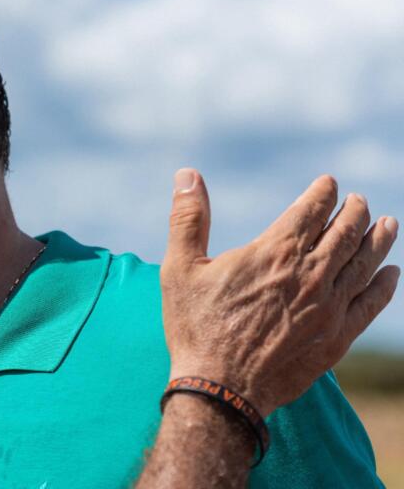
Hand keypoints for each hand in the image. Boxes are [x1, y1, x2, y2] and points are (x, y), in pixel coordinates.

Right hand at [160, 169, 398, 415]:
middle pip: (344, 233)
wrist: (221, 388)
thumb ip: (188, 218)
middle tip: (359, 202)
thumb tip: (187, 175)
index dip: (322, 193)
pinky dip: (385, 285)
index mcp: (274, 252)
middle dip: (354, 213)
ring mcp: (329, 306)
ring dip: (378, 240)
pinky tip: (393, 274)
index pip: (310, 211)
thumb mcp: (181, 267)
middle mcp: (310, 274)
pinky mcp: (338, 337)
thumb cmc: (196, 325)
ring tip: (388, 224)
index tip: (330, 183)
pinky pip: (371, 303)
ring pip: (364, 263)